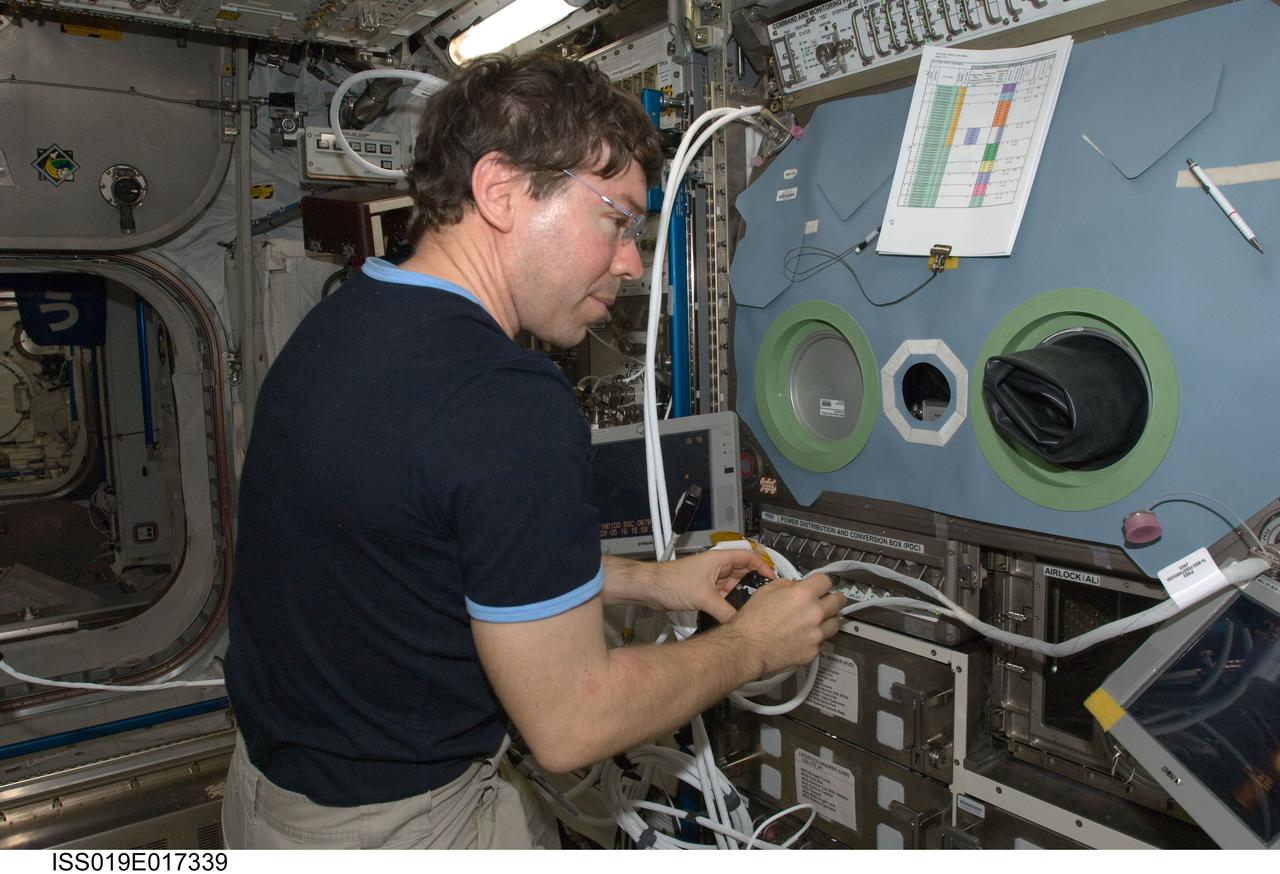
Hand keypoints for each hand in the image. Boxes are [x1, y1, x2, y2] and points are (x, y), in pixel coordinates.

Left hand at [648, 549, 776, 621]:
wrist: (651, 589)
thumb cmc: (670, 582)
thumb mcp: (703, 597)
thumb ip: (724, 611)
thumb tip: (738, 623)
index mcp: (719, 559)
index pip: (749, 556)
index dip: (763, 566)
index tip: (772, 578)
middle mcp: (717, 567)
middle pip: (743, 572)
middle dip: (754, 583)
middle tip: (765, 596)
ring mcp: (710, 579)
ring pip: (733, 585)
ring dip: (741, 594)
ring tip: (753, 606)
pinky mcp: (704, 590)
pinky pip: (723, 595)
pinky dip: (730, 602)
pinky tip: (734, 613)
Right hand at [727, 573, 845, 675]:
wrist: (746, 648)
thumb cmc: (752, 621)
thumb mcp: (766, 591)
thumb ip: (787, 585)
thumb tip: (796, 586)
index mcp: (804, 595)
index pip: (826, 581)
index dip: (822, 582)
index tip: (820, 586)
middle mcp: (815, 614)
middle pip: (838, 601)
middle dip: (833, 599)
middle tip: (828, 600)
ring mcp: (816, 635)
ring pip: (835, 623)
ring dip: (828, 620)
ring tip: (818, 620)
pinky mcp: (813, 652)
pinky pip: (821, 642)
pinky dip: (815, 639)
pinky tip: (803, 638)